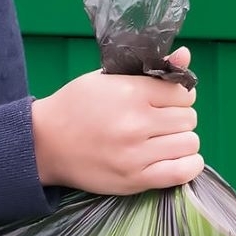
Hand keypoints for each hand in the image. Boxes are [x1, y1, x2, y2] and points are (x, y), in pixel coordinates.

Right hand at [28, 48, 202, 194]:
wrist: (45, 143)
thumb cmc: (76, 105)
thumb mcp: (108, 77)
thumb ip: (150, 68)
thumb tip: (186, 56)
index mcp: (130, 92)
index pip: (183, 94)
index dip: (177, 96)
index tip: (164, 101)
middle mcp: (136, 123)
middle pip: (188, 119)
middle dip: (178, 118)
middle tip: (160, 121)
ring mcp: (136, 154)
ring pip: (190, 144)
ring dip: (181, 141)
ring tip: (163, 140)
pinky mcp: (134, 179)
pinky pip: (183, 172)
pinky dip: (189, 165)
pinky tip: (175, 158)